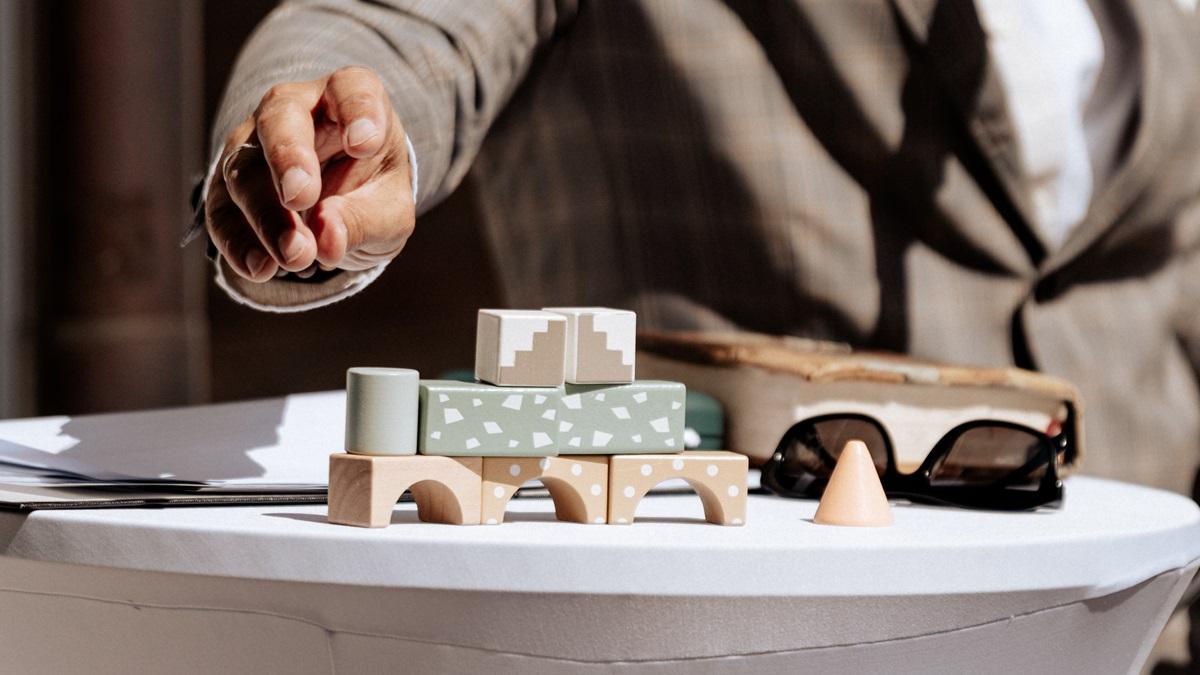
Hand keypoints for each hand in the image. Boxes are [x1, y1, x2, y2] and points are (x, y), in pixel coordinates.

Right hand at [206, 66, 414, 280]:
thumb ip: (366, 220)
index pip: (351, 88)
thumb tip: (325, 239)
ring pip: (245, 169)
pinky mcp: (229, 184)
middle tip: (300, 198)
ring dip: (267, 217)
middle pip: (280, 118)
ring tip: (295, 255)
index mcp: (348, 97)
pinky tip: (259, 268)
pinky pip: (223, 209)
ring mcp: (255, 143)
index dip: (357, 112)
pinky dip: (238, 241)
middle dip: (288, 159)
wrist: (343, 207)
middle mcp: (296, 109)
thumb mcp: (389, 211)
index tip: (363, 144)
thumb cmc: (373, 193)